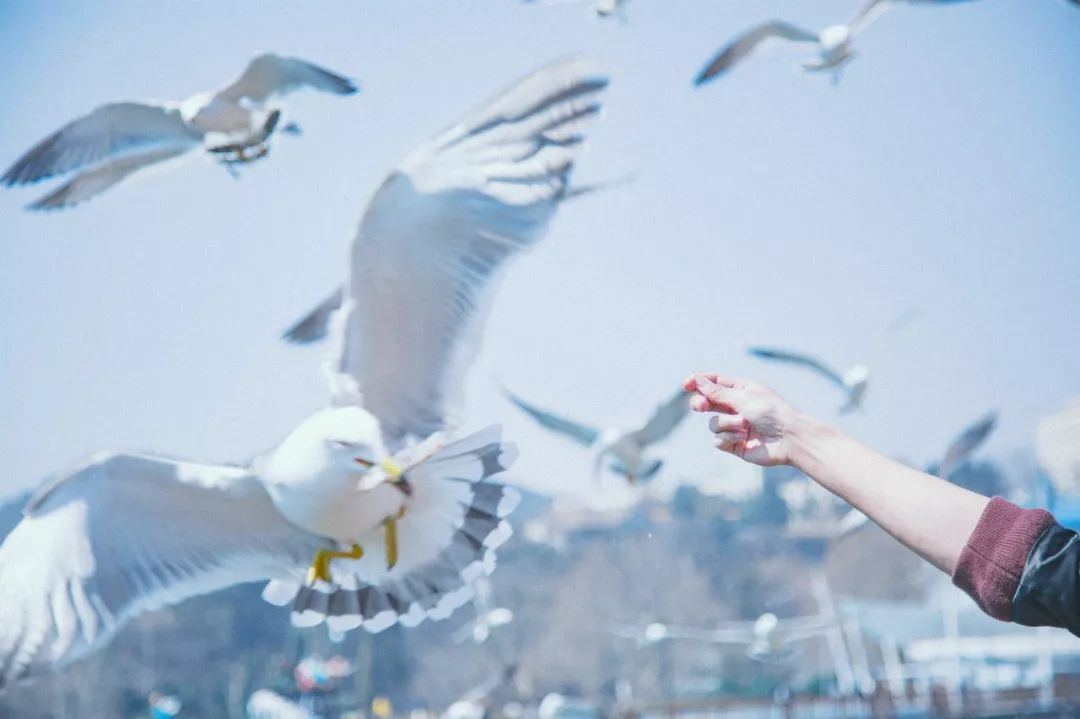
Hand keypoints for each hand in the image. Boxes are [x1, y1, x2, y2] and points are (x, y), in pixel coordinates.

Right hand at [683, 373, 800, 466]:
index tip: (685, 385)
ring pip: (713, 423)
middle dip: (702, 404)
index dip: (699, 382)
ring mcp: (735, 426)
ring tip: (743, 426)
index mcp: (742, 390)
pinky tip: (743, 438)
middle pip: (708, 403)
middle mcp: (737, 407)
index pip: (715, 383)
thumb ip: (718, 392)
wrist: (789, 439)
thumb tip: (698, 381)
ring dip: (726, 424)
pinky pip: (718, 440)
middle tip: (700, 407)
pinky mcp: (735, 444)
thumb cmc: (772, 413)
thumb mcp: (743, 398)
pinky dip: (728, 437)